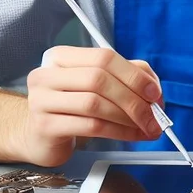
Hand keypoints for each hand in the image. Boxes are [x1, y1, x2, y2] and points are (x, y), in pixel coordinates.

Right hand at [22, 46, 162, 166]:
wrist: (37, 135)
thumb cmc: (71, 107)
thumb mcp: (96, 86)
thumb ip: (125, 78)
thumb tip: (154, 89)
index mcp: (61, 57)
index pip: (103, 57)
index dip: (133, 75)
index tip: (154, 93)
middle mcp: (47, 75)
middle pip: (99, 80)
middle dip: (133, 99)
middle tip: (154, 116)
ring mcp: (42, 100)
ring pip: (95, 104)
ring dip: (127, 118)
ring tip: (145, 128)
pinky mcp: (45, 126)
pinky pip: (90, 127)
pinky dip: (118, 132)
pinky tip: (130, 136)